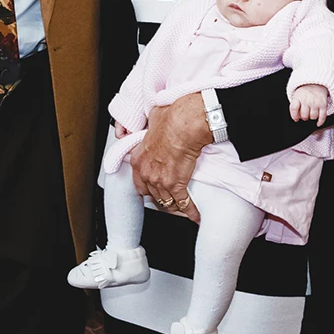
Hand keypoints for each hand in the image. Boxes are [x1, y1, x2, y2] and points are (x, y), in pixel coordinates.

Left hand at [129, 92, 210, 221]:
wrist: (183, 126)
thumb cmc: (170, 120)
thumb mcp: (153, 120)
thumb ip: (152, 124)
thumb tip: (156, 117)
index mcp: (138, 159)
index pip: (138, 181)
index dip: (146, 187)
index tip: (152, 190)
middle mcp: (146, 173)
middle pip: (151, 195)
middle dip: (159, 199)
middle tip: (167, 199)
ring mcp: (160, 181)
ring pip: (166, 201)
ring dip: (174, 206)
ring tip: (181, 209)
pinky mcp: (176, 185)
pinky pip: (183, 203)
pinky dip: (190, 210)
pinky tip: (195, 215)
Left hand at [290, 83, 329, 123]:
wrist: (316, 84)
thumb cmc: (305, 93)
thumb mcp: (296, 96)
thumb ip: (294, 106)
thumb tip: (297, 118)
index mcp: (298, 97)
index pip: (294, 108)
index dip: (294, 116)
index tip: (296, 119)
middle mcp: (307, 100)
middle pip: (304, 115)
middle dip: (304, 117)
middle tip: (305, 115)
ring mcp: (315, 102)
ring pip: (313, 117)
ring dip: (312, 117)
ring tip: (311, 113)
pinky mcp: (323, 105)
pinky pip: (322, 116)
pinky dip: (320, 121)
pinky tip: (318, 123)